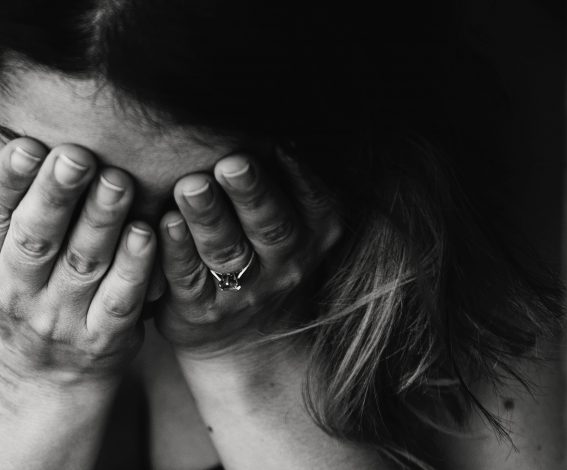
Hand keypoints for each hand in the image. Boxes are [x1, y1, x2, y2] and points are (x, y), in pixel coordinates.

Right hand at [0, 138, 155, 389]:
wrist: (43, 385)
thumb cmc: (30, 305)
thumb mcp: (5, 264)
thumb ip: (17, 214)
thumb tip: (16, 143)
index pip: (1, 218)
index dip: (10, 182)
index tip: (26, 144)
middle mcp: (22, 292)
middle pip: (39, 239)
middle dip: (58, 195)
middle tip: (77, 156)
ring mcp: (64, 318)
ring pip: (84, 264)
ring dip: (101, 221)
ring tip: (118, 181)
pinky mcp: (104, 339)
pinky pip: (120, 300)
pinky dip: (133, 268)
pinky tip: (146, 234)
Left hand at [153, 147, 341, 359]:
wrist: (248, 334)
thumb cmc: (266, 254)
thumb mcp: (294, 222)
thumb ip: (283, 179)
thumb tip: (259, 111)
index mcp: (314, 232)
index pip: (312, 200)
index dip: (297, 173)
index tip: (279, 141)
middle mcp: (286, 263)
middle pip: (270, 226)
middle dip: (251, 193)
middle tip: (232, 163)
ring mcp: (246, 291)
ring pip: (227, 251)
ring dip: (208, 218)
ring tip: (190, 186)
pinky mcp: (203, 310)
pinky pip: (188, 278)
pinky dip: (176, 251)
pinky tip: (162, 224)